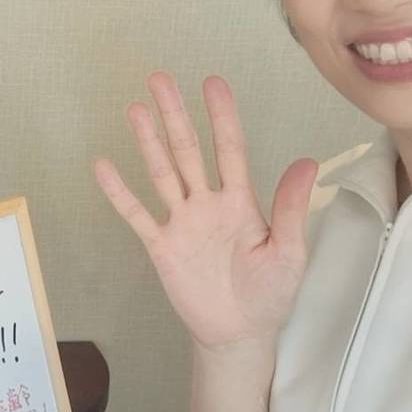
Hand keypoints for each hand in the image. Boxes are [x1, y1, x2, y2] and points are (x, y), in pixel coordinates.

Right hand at [93, 72, 317, 348]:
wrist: (239, 333)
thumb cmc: (269, 293)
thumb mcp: (289, 252)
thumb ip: (290, 208)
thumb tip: (306, 162)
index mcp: (241, 202)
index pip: (230, 149)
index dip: (221, 116)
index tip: (212, 83)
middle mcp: (207, 203)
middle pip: (188, 151)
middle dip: (174, 115)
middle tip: (160, 78)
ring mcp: (181, 222)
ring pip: (162, 173)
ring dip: (148, 142)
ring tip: (136, 109)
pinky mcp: (161, 245)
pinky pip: (137, 214)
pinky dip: (120, 191)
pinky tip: (104, 165)